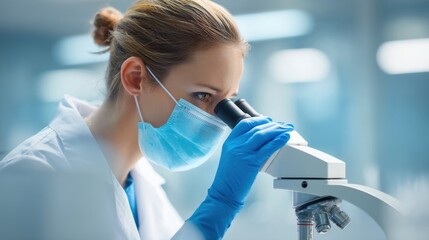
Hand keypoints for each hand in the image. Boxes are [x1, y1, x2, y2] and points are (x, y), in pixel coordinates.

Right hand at [188, 116, 293, 238]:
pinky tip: (285, 137)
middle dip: (272, 124)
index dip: (258, 119)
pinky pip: (268, 147)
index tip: (268, 120)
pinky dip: (278, 141)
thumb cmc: (229, 179)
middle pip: (256, 128)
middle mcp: (235, 145)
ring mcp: (242, 152)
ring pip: (262, 135)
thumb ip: (241, 147)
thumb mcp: (231, 157)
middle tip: (282, 124)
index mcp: (229, 142)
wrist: (224, 193)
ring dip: (277, 130)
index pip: (244, 124)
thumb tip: (258, 141)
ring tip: (287, 128)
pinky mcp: (251, 162)